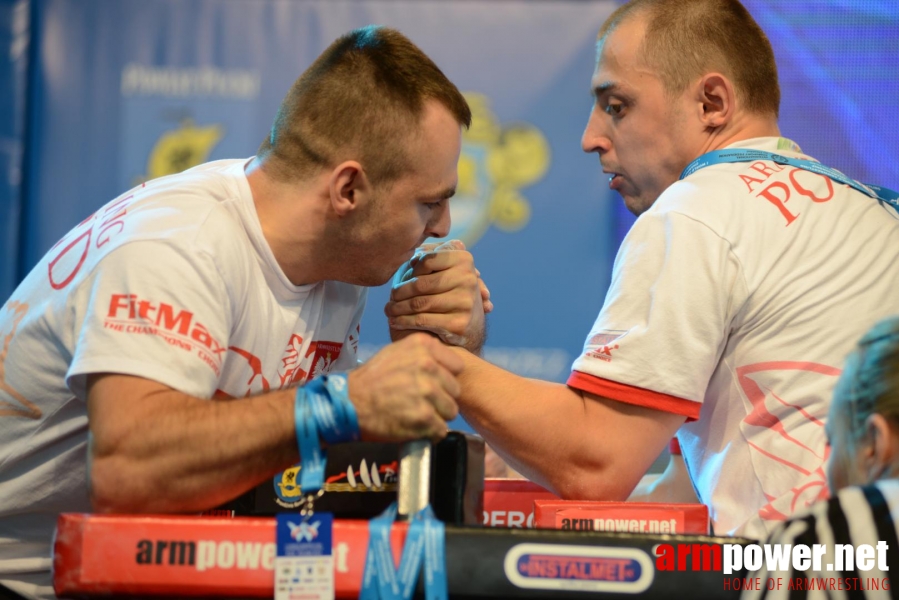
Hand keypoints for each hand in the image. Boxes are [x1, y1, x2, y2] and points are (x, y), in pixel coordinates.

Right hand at [347, 333, 463, 441]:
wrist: (350, 403)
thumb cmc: (372, 379)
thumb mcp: (396, 352)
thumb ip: (423, 353)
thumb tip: (446, 363)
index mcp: (423, 346)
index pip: (457, 366)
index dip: (446, 378)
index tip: (432, 384)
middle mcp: (428, 366)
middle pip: (455, 390)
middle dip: (441, 398)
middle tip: (420, 402)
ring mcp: (428, 392)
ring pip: (451, 411)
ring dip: (437, 416)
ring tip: (416, 415)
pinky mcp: (425, 417)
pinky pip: (441, 430)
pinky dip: (430, 433)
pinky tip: (414, 427)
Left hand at [386, 240, 492, 352]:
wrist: (472, 327)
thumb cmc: (452, 292)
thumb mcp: (447, 270)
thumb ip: (432, 257)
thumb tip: (412, 256)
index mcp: (465, 260)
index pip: (427, 260)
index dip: (411, 270)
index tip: (403, 278)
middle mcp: (468, 279)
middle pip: (421, 284)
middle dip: (400, 292)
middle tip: (391, 297)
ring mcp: (465, 303)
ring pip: (419, 303)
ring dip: (398, 308)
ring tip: (388, 310)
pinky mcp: (459, 324)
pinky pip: (422, 320)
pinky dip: (404, 321)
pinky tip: (395, 322)